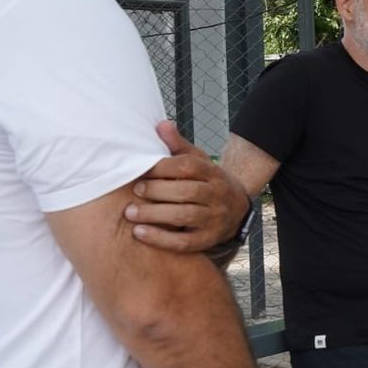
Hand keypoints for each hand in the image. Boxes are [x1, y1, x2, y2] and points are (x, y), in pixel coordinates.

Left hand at [126, 120, 248, 251]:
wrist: (237, 211)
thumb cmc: (208, 182)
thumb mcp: (199, 162)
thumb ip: (178, 146)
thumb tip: (161, 125)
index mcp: (214, 173)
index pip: (189, 167)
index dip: (163, 167)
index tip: (142, 169)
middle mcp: (217, 195)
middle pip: (187, 191)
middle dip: (157, 190)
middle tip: (136, 190)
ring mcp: (214, 219)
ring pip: (184, 216)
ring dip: (154, 214)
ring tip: (130, 213)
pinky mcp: (208, 239)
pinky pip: (184, 242)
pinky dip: (160, 239)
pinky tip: (140, 233)